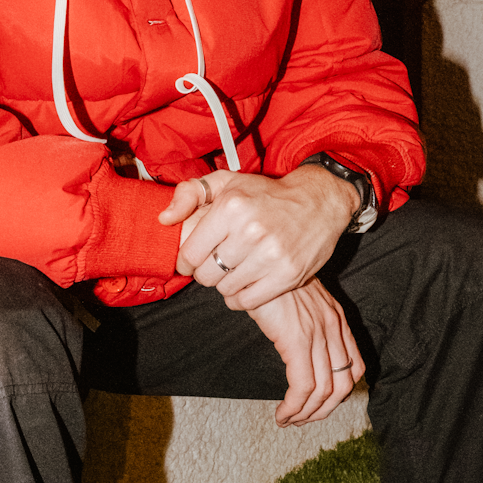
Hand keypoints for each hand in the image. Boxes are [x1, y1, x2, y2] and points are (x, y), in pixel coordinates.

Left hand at [160, 164, 357, 310]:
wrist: (318, 202)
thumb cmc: (266, 193)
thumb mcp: (226, 182)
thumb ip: (189, 194)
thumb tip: (164, 219)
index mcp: (231, 207)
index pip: (190, 252)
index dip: (185, 261)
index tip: (191, 260)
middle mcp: (250, 231)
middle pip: (206, 275)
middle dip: (205, 272)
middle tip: (215, 263)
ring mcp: (271, 256)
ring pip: (226, 290)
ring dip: (224, 284)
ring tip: (233, 270)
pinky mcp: (288, 275)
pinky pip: (248, 301)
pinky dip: (241, 297)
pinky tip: (245, 282)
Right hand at [249, 280, 364, 424]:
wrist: (255, 258)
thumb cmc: (268, 277)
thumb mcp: (295, 298)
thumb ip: (304, 320)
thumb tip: (294, 346)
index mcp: (336, 318)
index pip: (354, 367)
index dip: (339, 393)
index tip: (318, 403)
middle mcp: (333, 327)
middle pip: (342, 386)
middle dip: (322, 411)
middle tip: (301, 419)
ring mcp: (317, 333)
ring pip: (323, 391)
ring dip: (306, 414)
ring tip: (288, 420)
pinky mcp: (297, 340)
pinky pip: (302, 386)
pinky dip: (294, 407)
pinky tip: (282, 413)